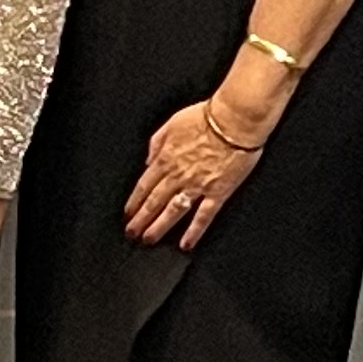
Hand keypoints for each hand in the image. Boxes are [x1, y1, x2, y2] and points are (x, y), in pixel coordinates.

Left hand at [124, 100, 263, 251]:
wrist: (234, 119)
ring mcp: (197, 185)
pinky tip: (186, 244)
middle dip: (140, 220)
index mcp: (166, 158)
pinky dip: (194, 232)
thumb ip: (156, 143)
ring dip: (158, 227)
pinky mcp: (218, 192)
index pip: (143, 185)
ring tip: (149, 240)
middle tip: (132, 233)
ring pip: (173, 211)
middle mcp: (178, 174)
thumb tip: (148, 160)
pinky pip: (203, 216)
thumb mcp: (172, 123)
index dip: (134, 201)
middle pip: (153, 202)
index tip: (128, 213)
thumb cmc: (206, 117)